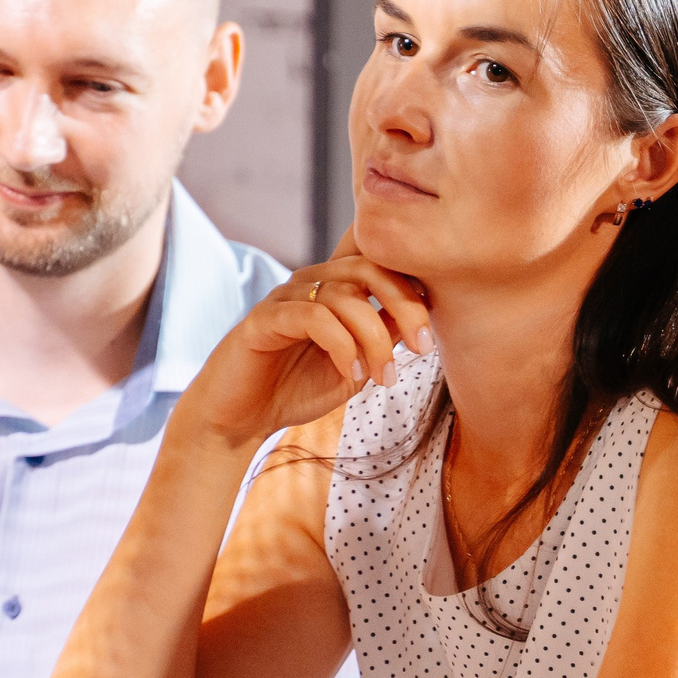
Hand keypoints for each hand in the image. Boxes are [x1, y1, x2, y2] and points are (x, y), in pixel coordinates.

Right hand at [173, 235, 434, 451]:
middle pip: (368, 268)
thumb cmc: (297, 388)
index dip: (412, 278)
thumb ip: (384, 336)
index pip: (378, 259)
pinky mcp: (264, 319)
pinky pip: (313, 317)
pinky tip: (352, 372)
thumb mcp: (356, 364)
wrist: (241, 418)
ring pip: (345, 295)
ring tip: (383, 376)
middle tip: (424, 347)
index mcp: (335, 287)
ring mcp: (286, 297)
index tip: (436, 320)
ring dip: (375, 338)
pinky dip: (342, 345)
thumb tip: (424, 316)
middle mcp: (311, 281)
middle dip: (406, 305)